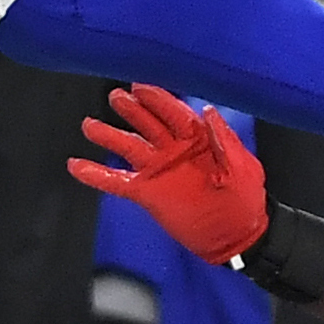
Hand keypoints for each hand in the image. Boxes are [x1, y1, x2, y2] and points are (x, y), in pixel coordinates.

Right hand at [68, 84, 265, 264]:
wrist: (237, 236)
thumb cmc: (246, 200)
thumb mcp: (242, 167)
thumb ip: (224, 139)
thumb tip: (207, 110)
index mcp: (197, 139)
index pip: (172, 112)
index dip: (156, 99)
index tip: (139, 86)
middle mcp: (173, 150)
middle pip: (146, 124)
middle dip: (131, 109)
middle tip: (115, 96)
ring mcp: (158, 171)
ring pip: (128, 148)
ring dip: (109, 136)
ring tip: (89, 125)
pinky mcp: (147, 193)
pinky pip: (117, 182)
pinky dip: (97, 175)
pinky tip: (77, 166)